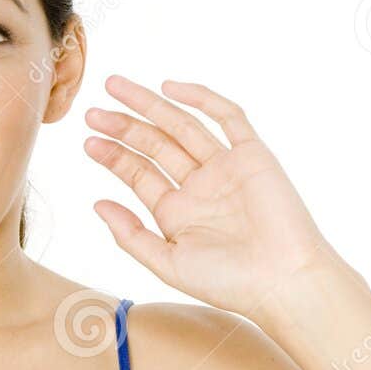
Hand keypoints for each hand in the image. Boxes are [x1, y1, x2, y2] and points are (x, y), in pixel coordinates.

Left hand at [84, 75, 344, 318]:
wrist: (282, 279)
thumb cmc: (229, 282)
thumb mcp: (167, 262)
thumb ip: (130, 235)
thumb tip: (97, 204)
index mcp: (177, 212)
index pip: (138, 174)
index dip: (112, 156)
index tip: (88, 140)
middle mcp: (199, 186)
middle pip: (154, 145)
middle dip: (123, 126)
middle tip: (93, 111)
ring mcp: (225, 168)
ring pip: (181, 126)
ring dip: (149, 106)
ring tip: (115, 87)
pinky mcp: (252, 155)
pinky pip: (227, 118)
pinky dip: (201, 99)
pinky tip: (170, 88)